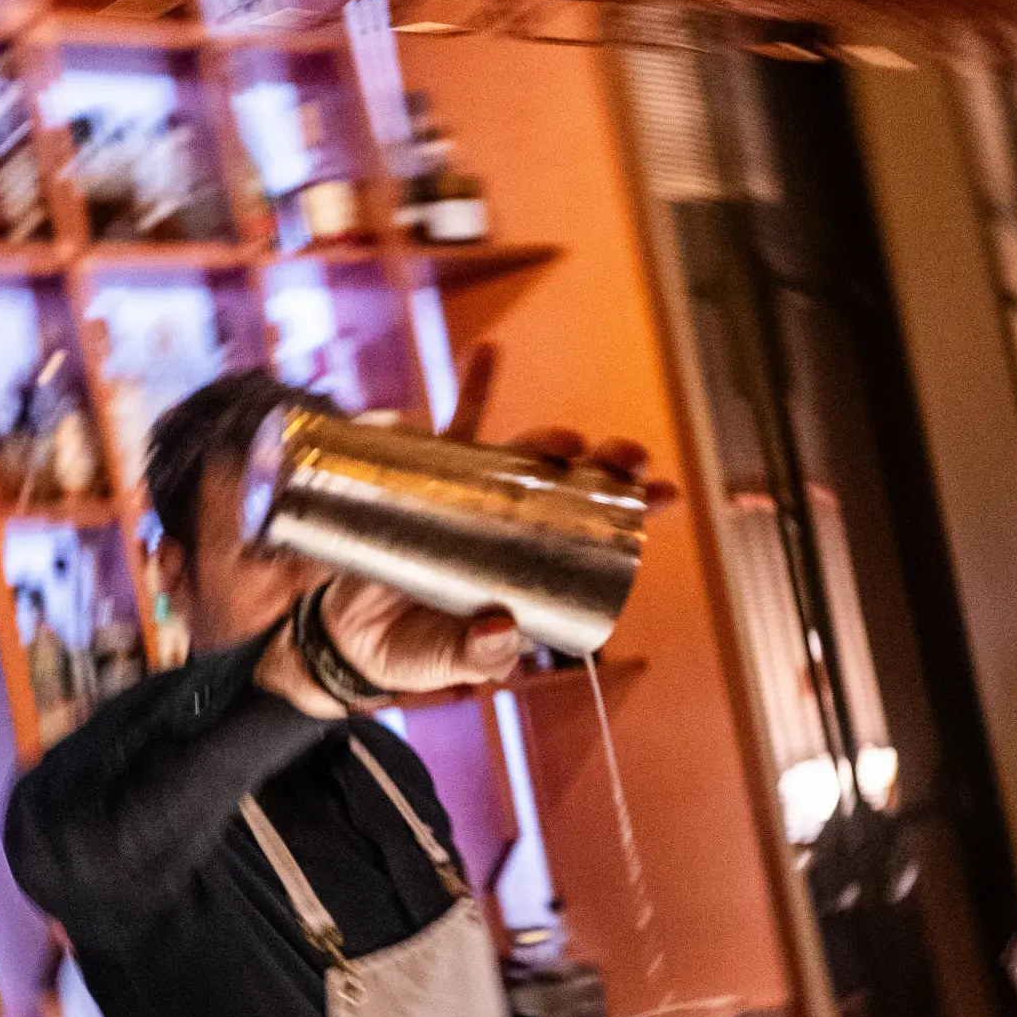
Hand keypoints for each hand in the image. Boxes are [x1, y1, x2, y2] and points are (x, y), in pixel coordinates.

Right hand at [259, 343, 677, 704]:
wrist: (349, 637)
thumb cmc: (414, 652)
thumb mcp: (450, 662)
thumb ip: (477, 655)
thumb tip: (499, 630)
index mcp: (534, 567)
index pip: (596, 533)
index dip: (633, 509)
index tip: (667, 493)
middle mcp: (513, 524)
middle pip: (569, 484)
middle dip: (605, 465)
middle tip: (627, 456)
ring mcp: (473, 497)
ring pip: (520, 455)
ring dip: (547, 438)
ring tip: (565, 439)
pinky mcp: (425, 480)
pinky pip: (450, 430)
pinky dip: (473, 390)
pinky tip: (489, 354)